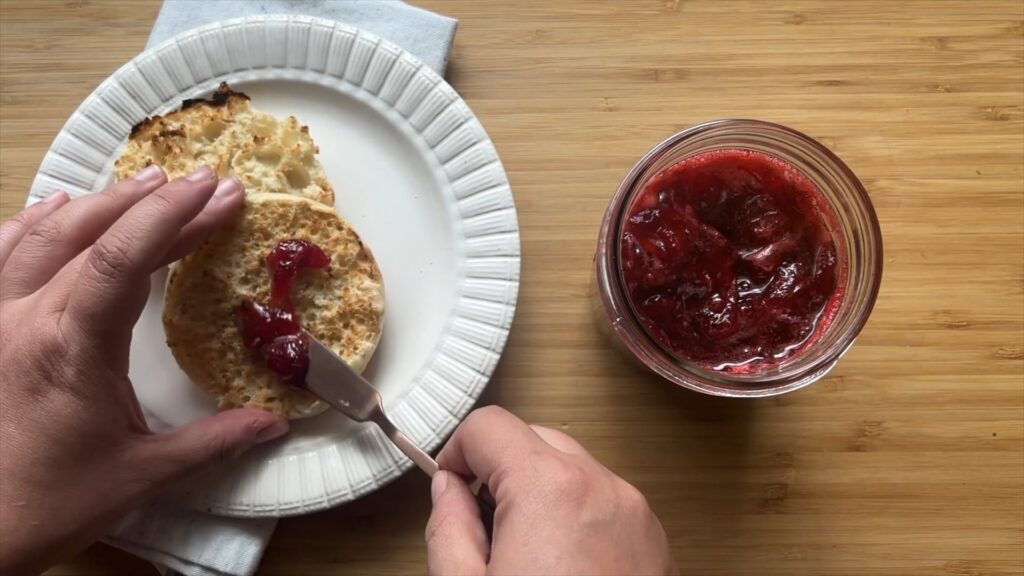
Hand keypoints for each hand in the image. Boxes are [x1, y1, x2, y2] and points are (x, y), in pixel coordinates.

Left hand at [0, 166, 288, 573]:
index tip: (218, 192)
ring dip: (101, 203)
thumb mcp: (142, 473)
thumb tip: (272, 423)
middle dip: (154, 203)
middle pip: (90, 233)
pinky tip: (58, 207)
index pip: (121, 257)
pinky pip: (0, 254)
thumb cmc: (50, 503)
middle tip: (207, 184)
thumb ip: (213, 440)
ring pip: (42, 234)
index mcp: (69, 346)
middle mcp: (23, 319)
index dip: (172, 215)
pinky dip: (34, 223)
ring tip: (149, 183)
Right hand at [426, 406, 675, 574]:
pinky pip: (604, 502)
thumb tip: (448, 489)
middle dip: (500, 470)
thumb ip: (447, 526)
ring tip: (524, 557)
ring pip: (573, 469)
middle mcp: (602, 488)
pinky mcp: (654, 542)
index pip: (490, 426)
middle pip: (535, 439)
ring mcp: (635, 514)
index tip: (449, 487)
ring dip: (540, 492)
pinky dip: (576, 516)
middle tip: (481, 527)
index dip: (457, 452)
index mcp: (549, 489)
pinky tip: (560, 571)